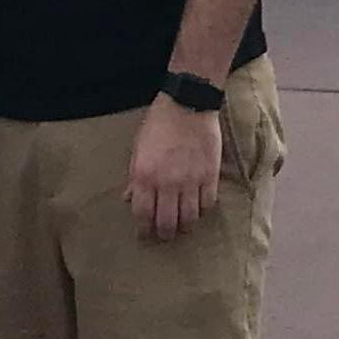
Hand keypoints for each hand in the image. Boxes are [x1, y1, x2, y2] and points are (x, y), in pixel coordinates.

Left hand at [126, 97, 223, 242]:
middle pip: (166, 223)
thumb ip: (134, 175)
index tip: (144, 234)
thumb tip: (128, 198)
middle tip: (164, 234)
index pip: (142, 214)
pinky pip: (207, 204)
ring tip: (182, 226)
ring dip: (184, 226)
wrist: (187, 103)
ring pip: (188, 219)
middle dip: (164, 234)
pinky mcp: (209, 176)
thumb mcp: (138, 146)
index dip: (143, 229)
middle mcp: (166, 183)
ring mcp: (190, 181)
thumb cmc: (159, 123)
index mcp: (144, 175)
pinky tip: (198, 207)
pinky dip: (202, 210)